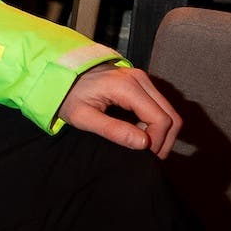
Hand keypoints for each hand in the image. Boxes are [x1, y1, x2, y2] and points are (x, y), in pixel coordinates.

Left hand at [58, 63, 181, 156]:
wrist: (58, 74)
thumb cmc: (67, 96)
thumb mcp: (82, 117)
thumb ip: (112, 130)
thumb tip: (144, 144)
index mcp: (127, 87)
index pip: (161, 120)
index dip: (157, 142)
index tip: (144, 155)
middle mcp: (139, 79)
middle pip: (171, 116)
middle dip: (164, 140)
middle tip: (149, 156)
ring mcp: (141, 78)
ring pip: (169, 111)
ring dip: (162, 132)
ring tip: (142, 144)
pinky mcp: (140, 81)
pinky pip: (159, 105)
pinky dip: (156, 122)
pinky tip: (139, 131)